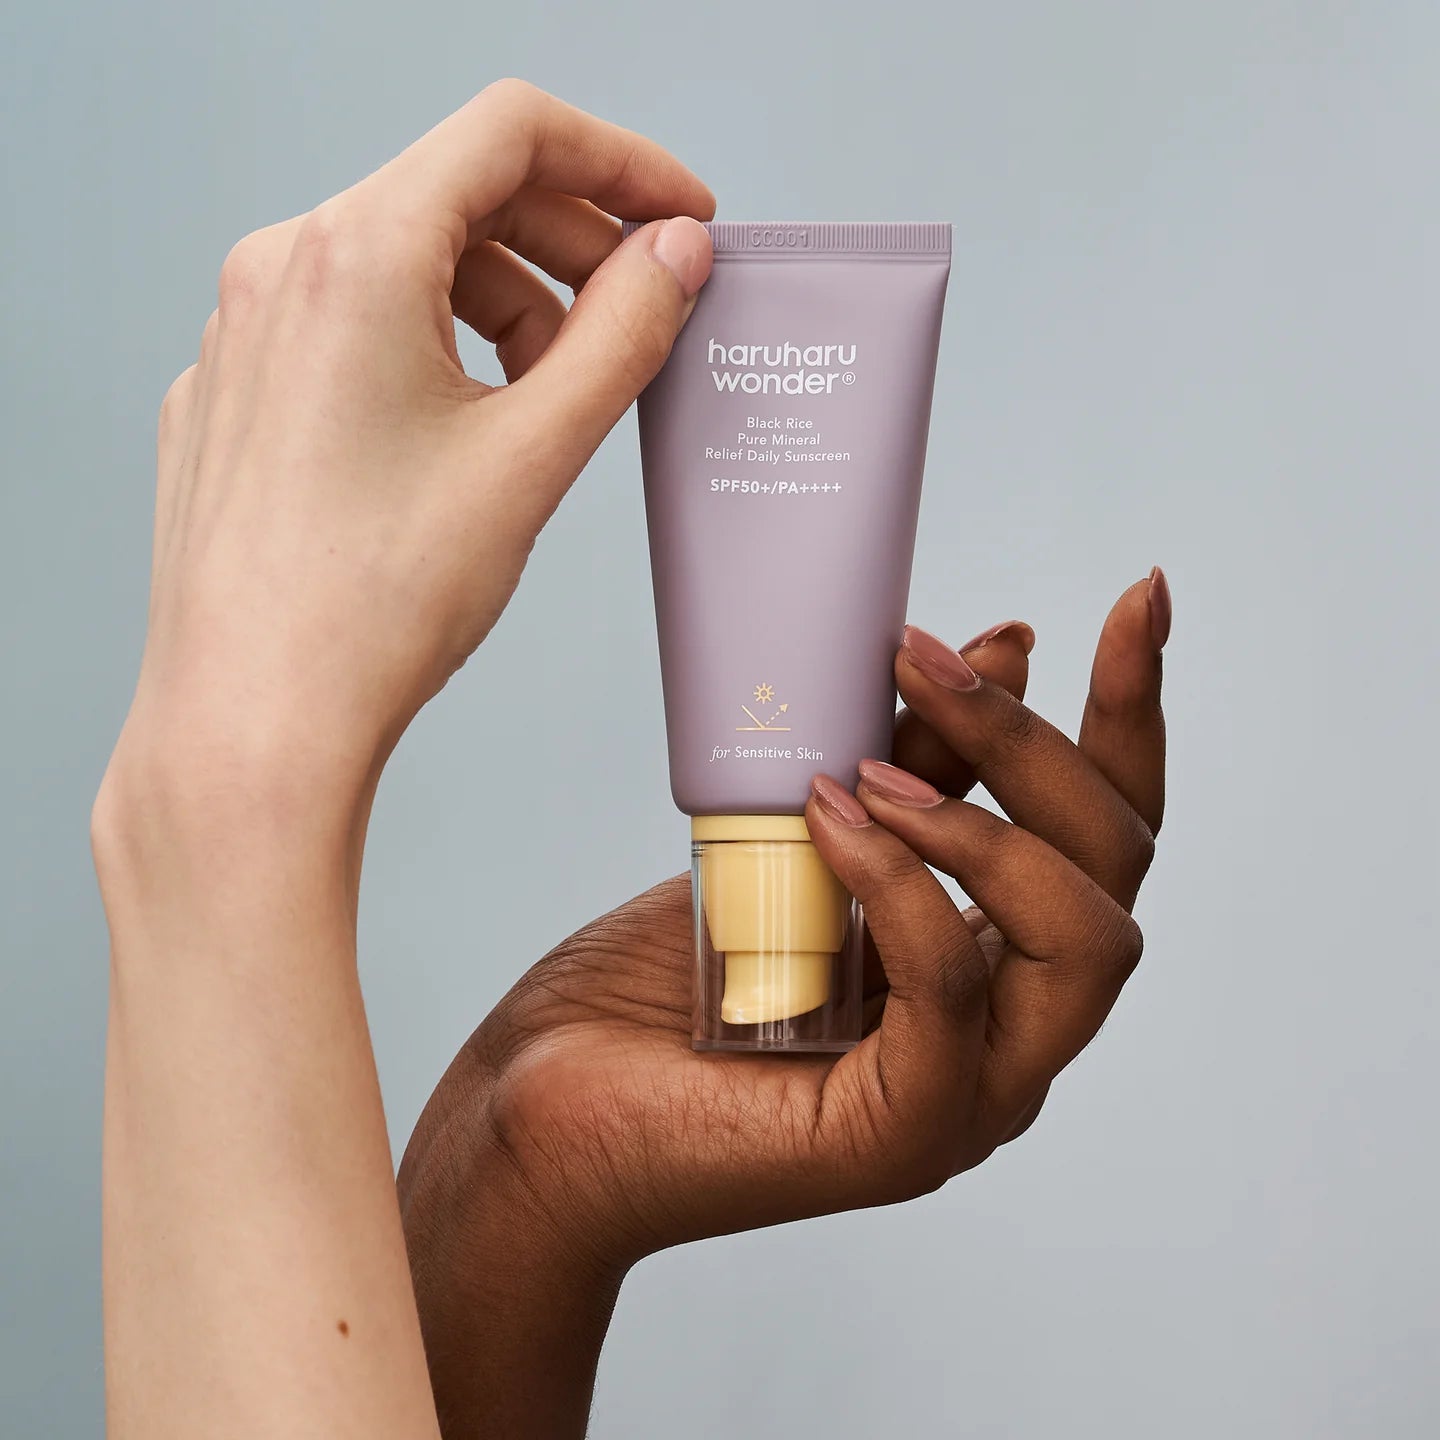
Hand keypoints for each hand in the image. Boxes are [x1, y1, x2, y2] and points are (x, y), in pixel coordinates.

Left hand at [93, 82, 714, 1439]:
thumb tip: (689, 257)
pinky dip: (466, 341)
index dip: (628, 153)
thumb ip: (607, 345)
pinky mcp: (257, 412)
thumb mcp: (514, 476)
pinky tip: (517, 415)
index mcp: (348, 269)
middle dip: (590, 224)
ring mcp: (258, 344)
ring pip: (422, 257)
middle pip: (470, 186)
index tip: (707, 220)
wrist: (225, 760)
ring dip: (525, 289)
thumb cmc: (354, 641)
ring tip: (607, 361)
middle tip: (678, 297)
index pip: (511, 127)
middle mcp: (284, 282)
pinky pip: (383, 326)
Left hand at [399, 573, 1169, 1429]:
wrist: (552, 1100)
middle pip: (1116, 869)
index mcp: (998, 955)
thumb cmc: (671, 976)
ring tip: (868, 770)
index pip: (1113, 829)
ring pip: (1084, 940)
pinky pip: (956, 993)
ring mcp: (975, 1091)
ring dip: (986, 822)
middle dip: (1035, 743)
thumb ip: (909, 767)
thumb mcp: (806, 835)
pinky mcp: (906, 1131)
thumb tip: (1007, 647)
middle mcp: (1012, 1026)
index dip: (1135, 709)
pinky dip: (903, 886)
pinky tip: (830, 824)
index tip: (1136, 593)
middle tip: (928, 658)